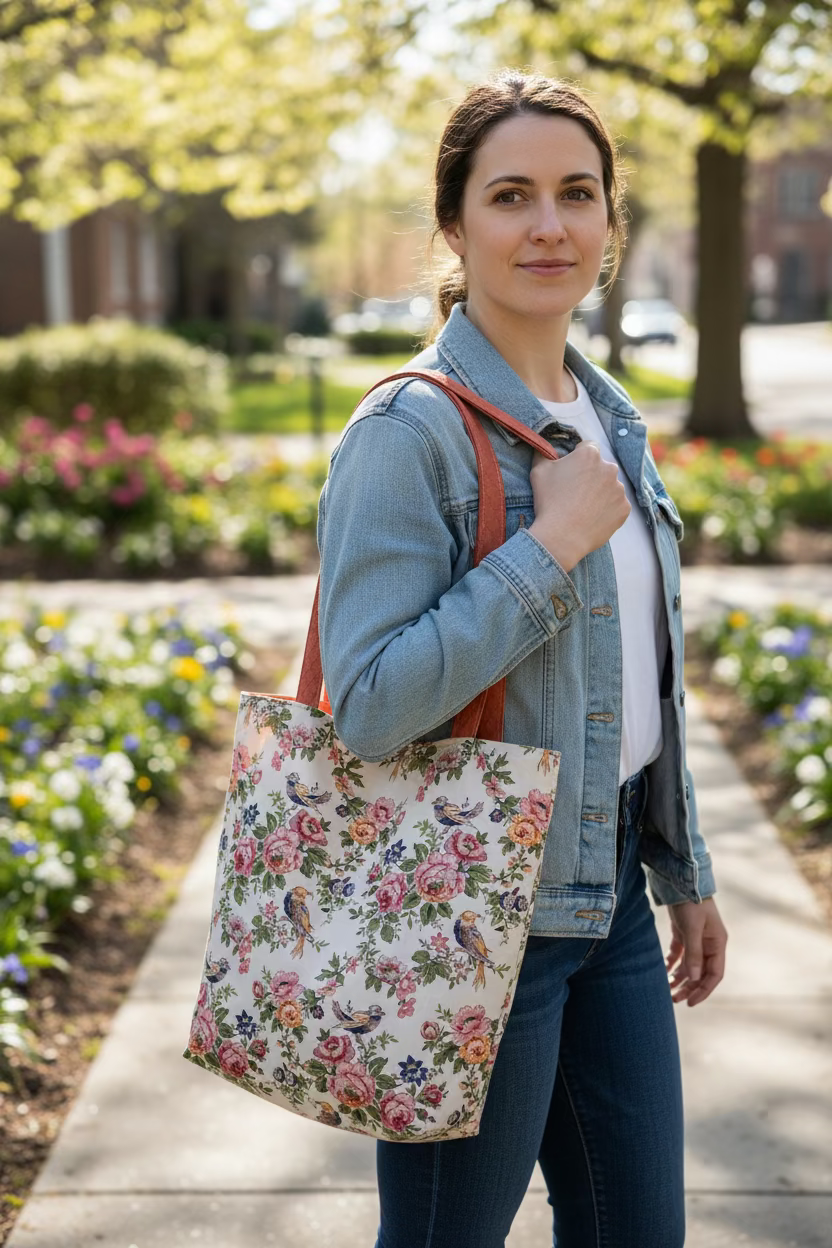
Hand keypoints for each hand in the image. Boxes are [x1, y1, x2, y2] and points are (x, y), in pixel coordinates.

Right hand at [527, 441, 629, 571]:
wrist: (562, 537)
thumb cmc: (549, 502)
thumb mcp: (538, 471)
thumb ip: (544, 453)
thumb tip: (543, 447)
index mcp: (589, 455)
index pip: (588, 447)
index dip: (578, 458)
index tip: (571, 472)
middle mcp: (609, 468)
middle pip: (601, 467)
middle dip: (591, 475)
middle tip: (576, 493)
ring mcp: (619, 489)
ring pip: (610, 486)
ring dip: (600, 493)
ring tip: (584, 508)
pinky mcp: (624, 508)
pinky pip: (616, 505)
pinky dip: (607, 509)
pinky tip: (592, 517)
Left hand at [664, 896, 727, 1006]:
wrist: (681, 881)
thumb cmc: (691, 903)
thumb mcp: (693, 929)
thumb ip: (694, 953)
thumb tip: (695, 978)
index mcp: (718, 944)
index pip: (715, 974)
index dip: (704, 990)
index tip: (691, 1002)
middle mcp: (709, 944)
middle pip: (701, 973)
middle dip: (689, 987)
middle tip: (674, 1000)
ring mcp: (696, 939)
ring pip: (689, 965)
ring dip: (679, 978)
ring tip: (667, 991)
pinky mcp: (683, 933)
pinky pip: (679, 955)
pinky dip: (672, 964)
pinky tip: (663, 972)